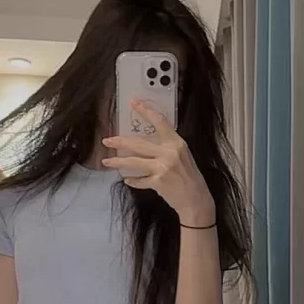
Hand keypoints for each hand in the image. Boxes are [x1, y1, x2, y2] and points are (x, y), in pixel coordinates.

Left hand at [101, 100, 215, 225]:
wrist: (196, 200)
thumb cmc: (191, 179)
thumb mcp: (184, 157)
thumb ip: (168, 148)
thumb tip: (147, 143)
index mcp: (177, 143)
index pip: (159, 122)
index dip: (145, 111)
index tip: (134, 103)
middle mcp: (169, 153)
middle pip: (138, 143)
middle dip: (120, 142)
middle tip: (107, 141)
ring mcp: (163, 168)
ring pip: (134, 162)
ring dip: (118, 162)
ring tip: (106, 162)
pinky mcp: (158, 182)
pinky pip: (139, 180)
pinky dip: (133, 181)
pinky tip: (127, 179)